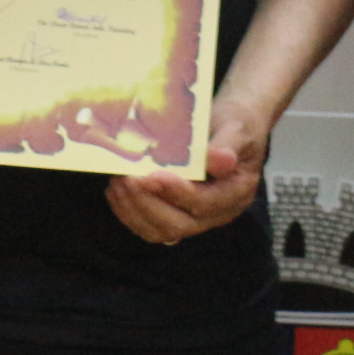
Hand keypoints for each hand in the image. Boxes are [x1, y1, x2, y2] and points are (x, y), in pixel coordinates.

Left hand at [106, 97, 269, 245]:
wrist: (234, 126)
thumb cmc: (237, 123)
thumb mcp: (237, 127)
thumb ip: (227, 145)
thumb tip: (224, 160)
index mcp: (236, 193)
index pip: (204, 202)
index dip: (176, 192)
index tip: (151, 174)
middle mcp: (218, 213)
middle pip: (180, 224)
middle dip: (148, 204)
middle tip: (126, 179)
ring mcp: (197, 217)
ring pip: (162, 230)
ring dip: (135, 210)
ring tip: (117, 184)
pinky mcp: (178, 214)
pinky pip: (152, 226)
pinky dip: (131, 213)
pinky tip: (116, 192)